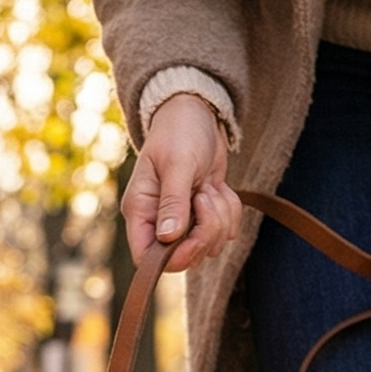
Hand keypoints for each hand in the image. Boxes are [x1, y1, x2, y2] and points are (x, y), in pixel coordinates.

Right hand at [123, 95, 244, 272]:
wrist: (197, 113)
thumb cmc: (180, 132)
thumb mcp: (178, 164)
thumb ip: (173, 202)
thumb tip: (168, 237)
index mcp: (141, 210)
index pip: (146, 257)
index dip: (173, 258)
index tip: (195, 238)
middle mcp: (157, 221)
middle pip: (184, 256)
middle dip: (206, 231)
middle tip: (206, 197)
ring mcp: (182, 220)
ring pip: (209, 246)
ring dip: (220, 217)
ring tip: (210, 186)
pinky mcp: (203, 215)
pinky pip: (226, 232)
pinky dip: (230, 210)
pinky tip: (218, 187)